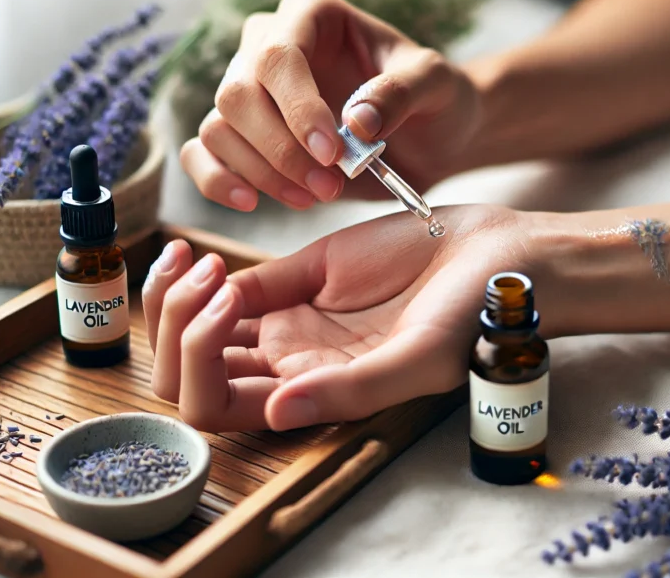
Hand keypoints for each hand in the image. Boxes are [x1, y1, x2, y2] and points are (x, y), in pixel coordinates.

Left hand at [141, 206, 546, 431]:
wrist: (500, 260)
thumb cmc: (473, 318)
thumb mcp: (418, 358)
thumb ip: (351, 390)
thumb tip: (276, 413)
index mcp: (314, 393)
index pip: (218, 408)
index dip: (196, 365)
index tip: (227, 306)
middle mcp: (293, 364)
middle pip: (189, 374)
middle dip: (169, 332)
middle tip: (201, 282)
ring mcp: (291, 321)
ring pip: (196, 330)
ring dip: (172, 302)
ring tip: (193, 263)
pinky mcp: (297, 276)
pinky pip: (225, 285)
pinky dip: (197, 273)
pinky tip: (200, 254)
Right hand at [179, 0, 480, 211]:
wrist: (431, 136)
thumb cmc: (434, 99)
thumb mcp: (436, 86)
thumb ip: (401, 92)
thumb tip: (356, 121)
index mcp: (313, 16)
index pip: (278, 56)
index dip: (297, 108)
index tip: (330, 152)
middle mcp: (271, 46)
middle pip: (238, 94)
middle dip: (281, 150)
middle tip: (330, 186)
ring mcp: (253, 91)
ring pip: (219, 128)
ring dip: (262, 173)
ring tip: (316, 196)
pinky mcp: (246, 135)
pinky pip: (203, 152)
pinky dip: (217, 180)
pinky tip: (251, 200)